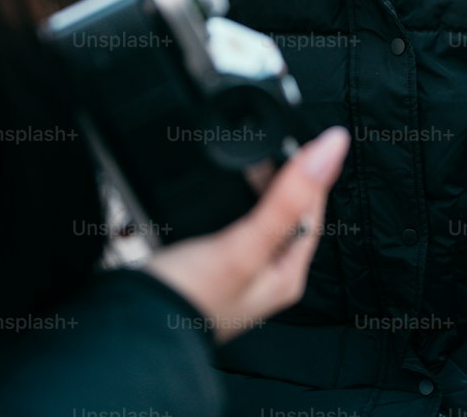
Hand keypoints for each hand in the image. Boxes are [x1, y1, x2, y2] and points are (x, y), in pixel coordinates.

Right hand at [144, 126, 349, 342]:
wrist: (134, 326)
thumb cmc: (190, 297)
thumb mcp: (246, 243)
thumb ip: (287, 198)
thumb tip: (331, 149)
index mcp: (286, 276)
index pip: (312, 213)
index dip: (312, 174)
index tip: (308, 139)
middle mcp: (266, 276)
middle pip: (286, 213)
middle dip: (282, 177)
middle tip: (268, 142)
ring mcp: (237, 271)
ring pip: (258, 215)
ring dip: (255, 186)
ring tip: (244, 156)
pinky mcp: (210, 265)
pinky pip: (232, 222)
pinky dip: (230, 199)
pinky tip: (218, 186)